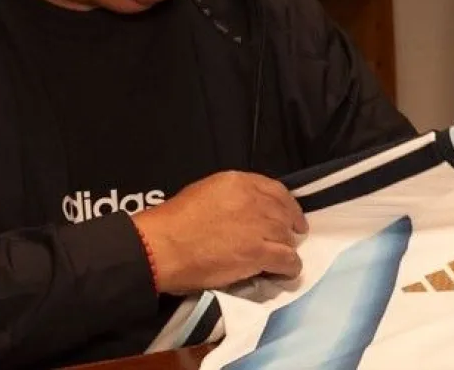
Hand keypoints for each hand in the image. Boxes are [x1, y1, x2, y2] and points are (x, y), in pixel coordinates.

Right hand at [131, 171, 307, 294]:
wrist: (161, 246)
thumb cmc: (173, 222)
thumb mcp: (205, 192)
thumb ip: (232, 197)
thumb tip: (246, 211)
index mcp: (238, 181)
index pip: (276, 190)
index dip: (288, 206)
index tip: (291, 217)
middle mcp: (254, 200)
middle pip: (284, 214)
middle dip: (288, 228)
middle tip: (287, 239)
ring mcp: (258, 226)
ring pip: (287, 238)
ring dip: (286, 248)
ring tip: (281, 258)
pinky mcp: (258, 252)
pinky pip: (287, 259)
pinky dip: (290, 267)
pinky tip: (285, 271)